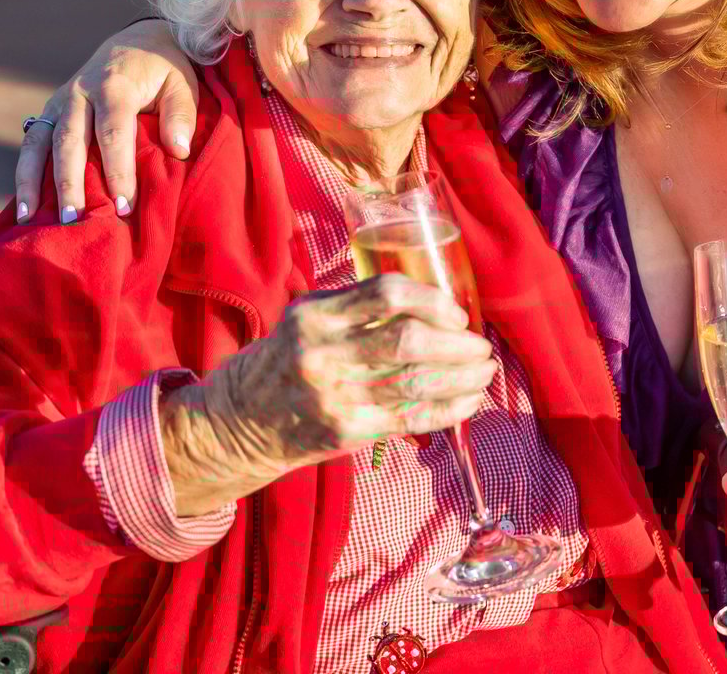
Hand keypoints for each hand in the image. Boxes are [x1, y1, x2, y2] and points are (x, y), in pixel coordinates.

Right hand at [15, 19, 197, 222]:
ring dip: (34, 182)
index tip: (125, 206)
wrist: (138, 40)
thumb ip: (181, 115)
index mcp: (115, 85)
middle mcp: (80, 92)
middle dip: (71, 183)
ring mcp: (60, 101)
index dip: (118, 170)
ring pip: (40, 142)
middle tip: (74, 220)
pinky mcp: (50, 111)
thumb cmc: (164, 70)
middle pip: (70, 141)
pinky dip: (25, 174)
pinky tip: (25, 207)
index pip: (113, 132)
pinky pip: (32, 143)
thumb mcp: (182, 84)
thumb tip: (178, 151)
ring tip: (32, 220)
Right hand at [175, 275, 496, 496]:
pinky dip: (448, 409)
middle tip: (482, 346)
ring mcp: (334, 396)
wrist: (240, 421)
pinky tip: (470, 402)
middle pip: (408, 342)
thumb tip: (433, 304)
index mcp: (314, 315)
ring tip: (486, 372)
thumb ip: (357, 306)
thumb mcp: (307, 319)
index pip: (386, 293)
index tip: (455, 314)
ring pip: (416, 383)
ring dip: (463, 377)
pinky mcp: (345, 431)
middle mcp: (322, 353)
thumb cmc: (288, 359)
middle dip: (458, 345)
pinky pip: (410, 418)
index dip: (432, 301)